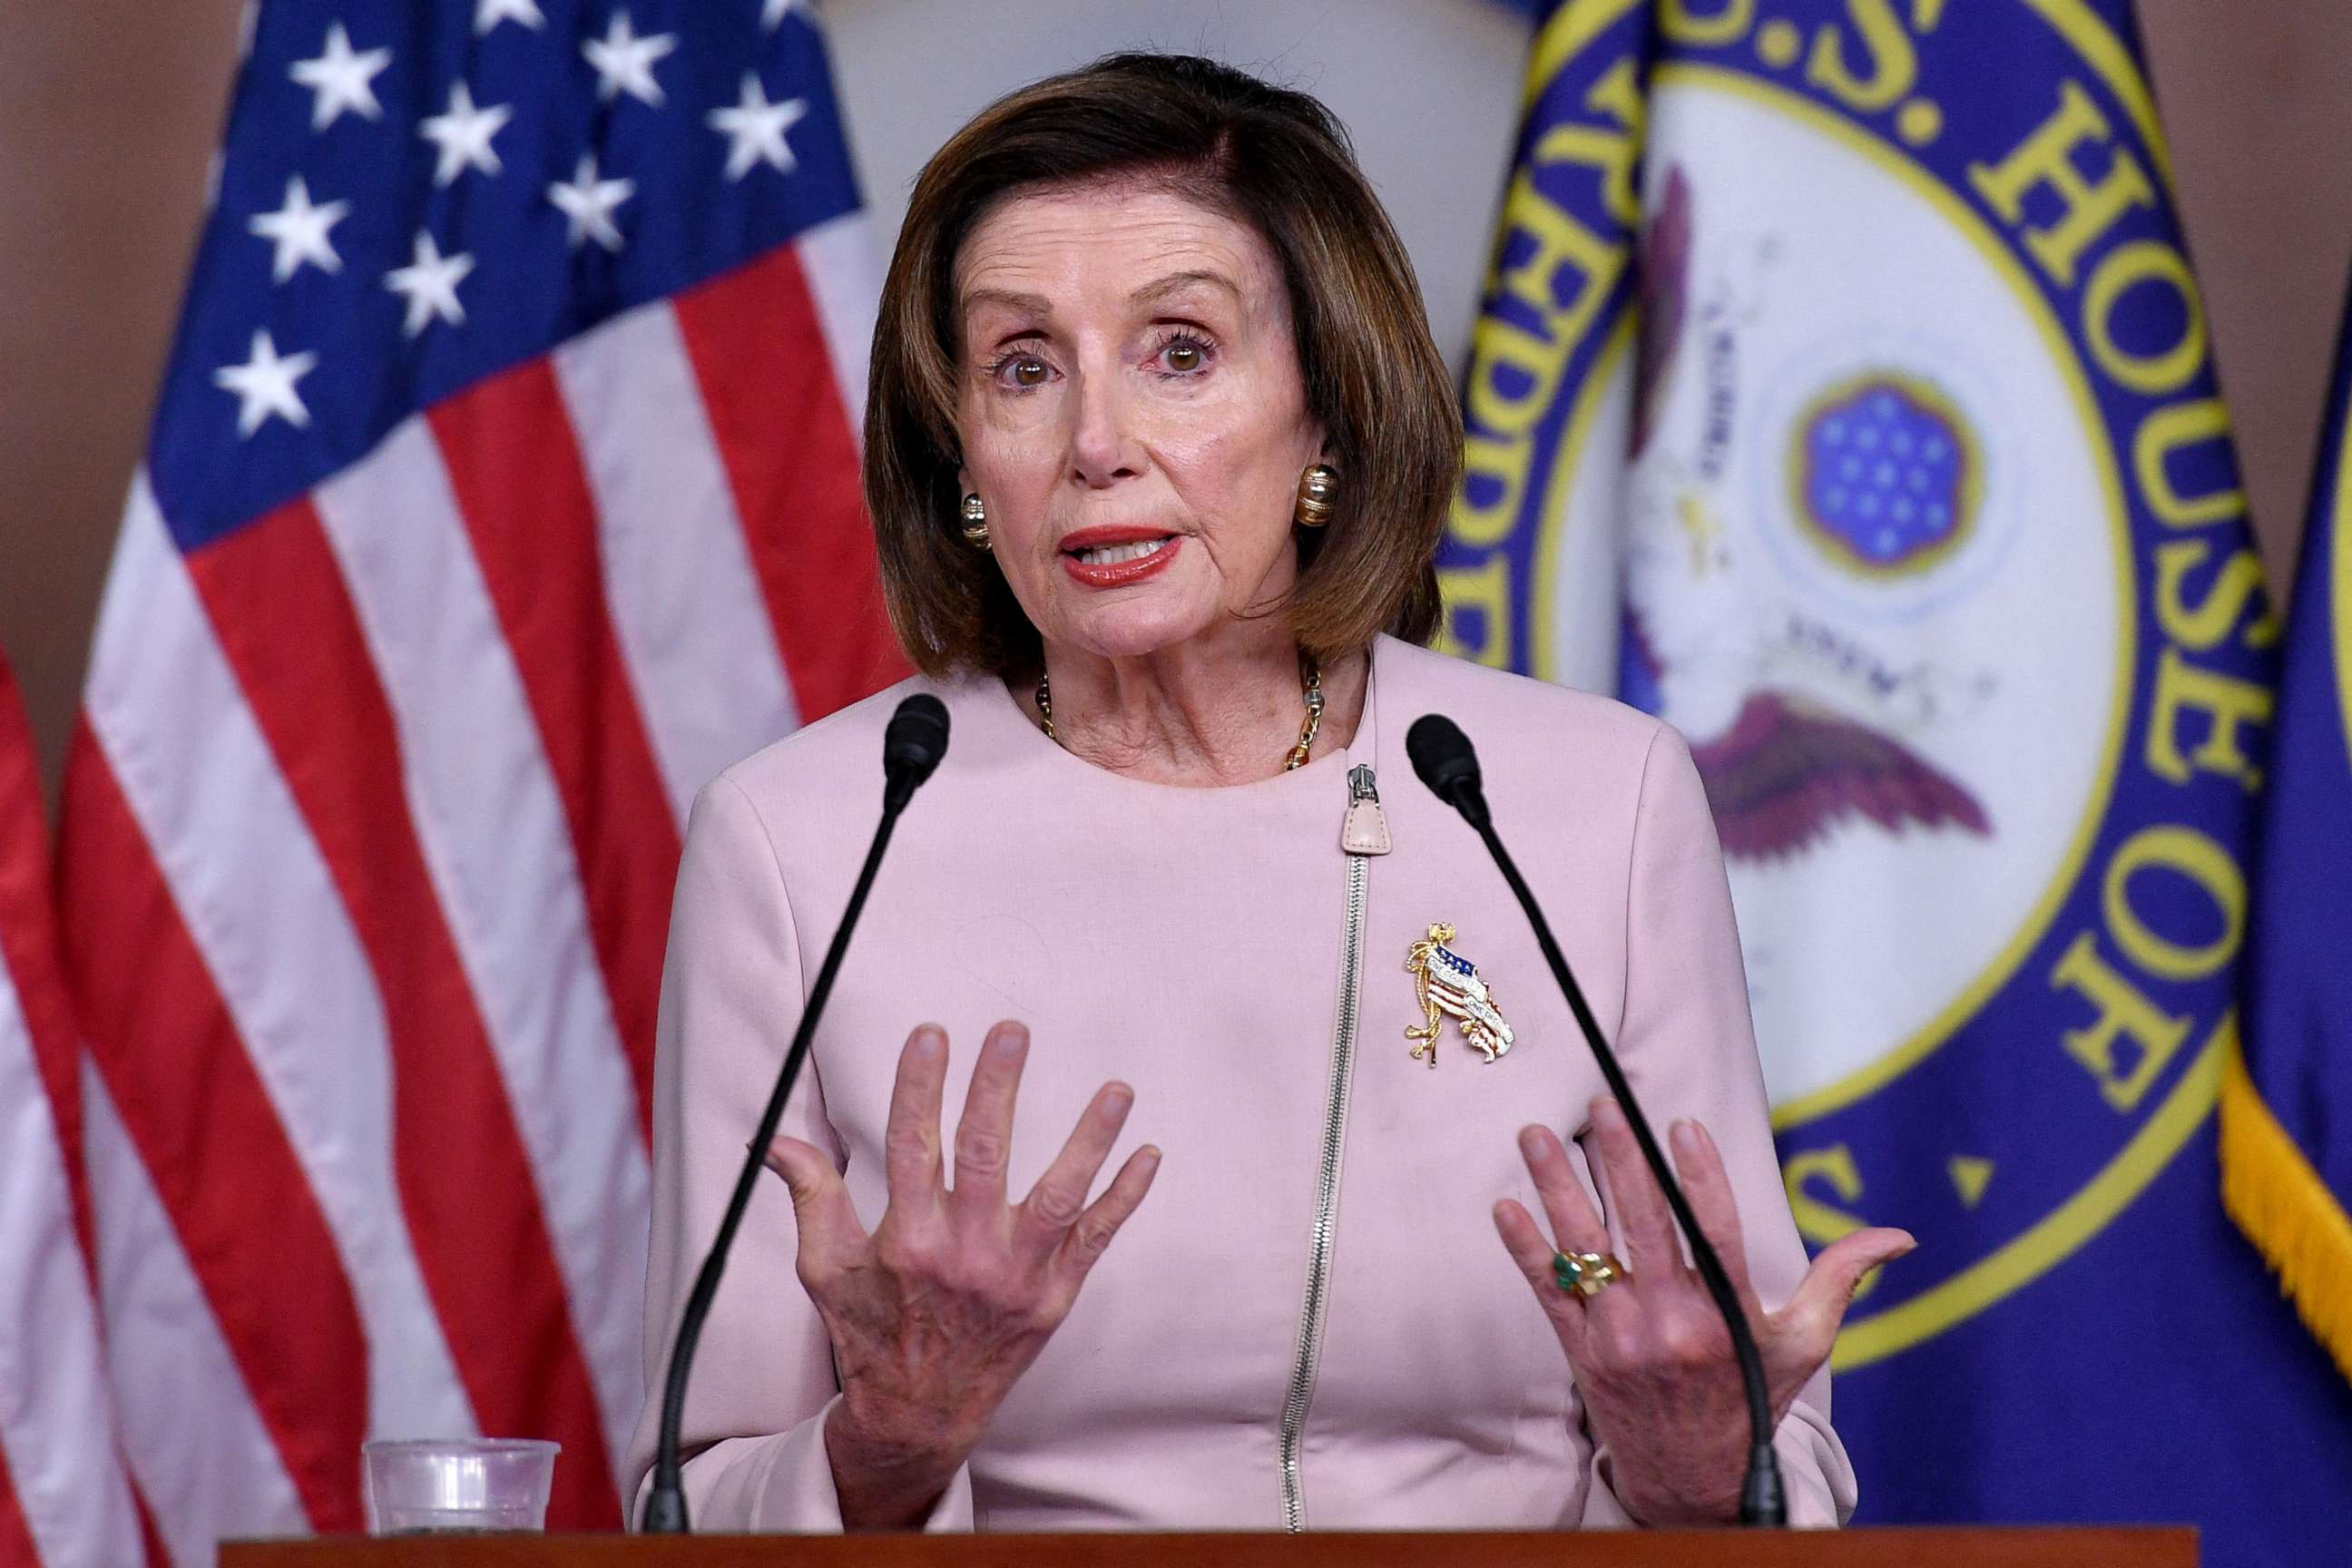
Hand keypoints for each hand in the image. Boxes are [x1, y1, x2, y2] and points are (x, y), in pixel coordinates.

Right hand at [764, 1020, 1159, 1527]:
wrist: (918, 1417)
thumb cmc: (870, 1334)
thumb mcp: (825, 1268)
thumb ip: (811, 1195)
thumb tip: (774, 1140)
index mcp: (908, 1240)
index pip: (913, 1145)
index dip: (920, 1085)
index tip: (932, 1032)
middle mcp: (964, 1255)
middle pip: (986, 1155)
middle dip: (997, 1088)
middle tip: (1012, 1031)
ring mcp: (1015, 1277)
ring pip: (1060, 1195)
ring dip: (1090, 1140)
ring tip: (1117, 1089)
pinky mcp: (1052, 1298)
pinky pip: (1095, 1240)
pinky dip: (1124, 1198)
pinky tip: (1148, 1155)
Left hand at [1493, 1097, 1912, 1523]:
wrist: (1692, 1480)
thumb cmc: (1752, 1399)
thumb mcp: (1803, 1344)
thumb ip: (1841, 1278)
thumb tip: (1900, 1237)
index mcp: (1728, 1319)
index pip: (1712, 1232)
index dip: (1699, 1175)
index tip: (1680, 1124)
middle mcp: (1670, 1326)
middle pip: (1643, 1226)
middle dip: (1619, 1160)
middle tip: (1601, 1105)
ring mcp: (1619, 1338)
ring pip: (1585, 1249)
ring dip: (1557, 1188)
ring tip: (1534, 1134)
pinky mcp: (1582, 1351)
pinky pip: (1548, 1290)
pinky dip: (1525, 1248)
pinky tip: (1505, 1206)